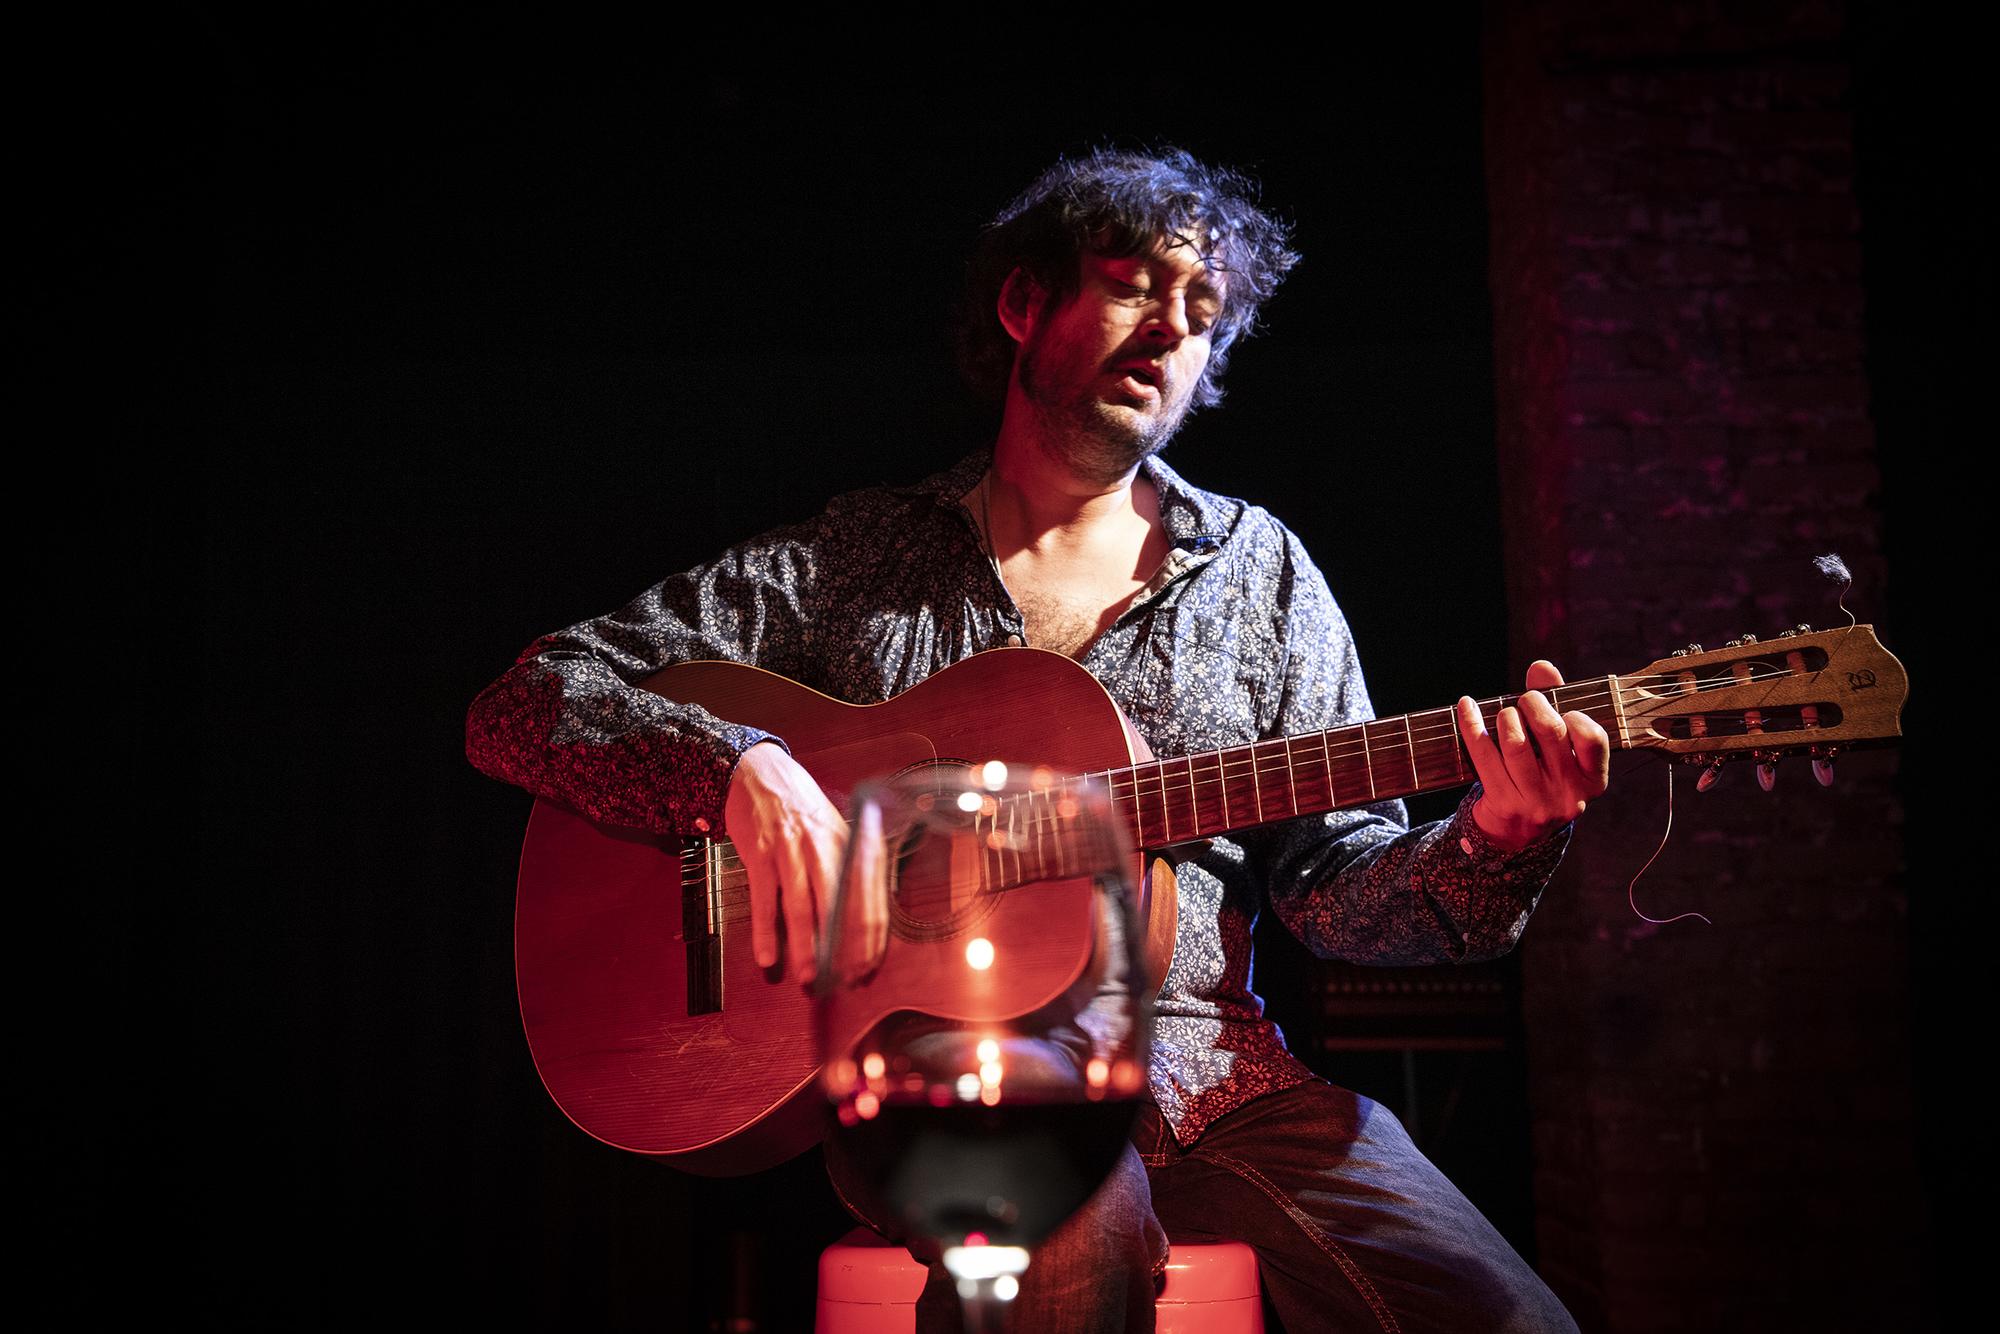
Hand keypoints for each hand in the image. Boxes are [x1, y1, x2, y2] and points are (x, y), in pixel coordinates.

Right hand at [723, 742, 886, 982]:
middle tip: (843, 981)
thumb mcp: (837, 833)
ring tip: (808, 976)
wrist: (759, 772)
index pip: (870, 901)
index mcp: (852, 844)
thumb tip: (859, 927)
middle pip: (841, 907)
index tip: (866, 969)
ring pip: (803, 907)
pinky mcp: (761, 853)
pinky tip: (768, 956)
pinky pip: (765, 899)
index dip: (869, 940)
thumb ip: (850, 873)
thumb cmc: (802, 809)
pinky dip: (766, 931)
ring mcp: (793, 849)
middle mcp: (826, 846)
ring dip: (806, 947)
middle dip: (844, 950)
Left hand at [1454, 660, 1610, 851]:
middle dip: (1534, 704)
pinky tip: (1466, 706)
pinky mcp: (1504, 804)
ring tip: (1505, 714)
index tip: (1562, 710)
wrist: (1515, 831)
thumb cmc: (1541, 774)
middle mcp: (1569, 795)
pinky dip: (1472, 724)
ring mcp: (1536, 803)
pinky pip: (1483, 755)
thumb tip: (1542, 667)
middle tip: (1525, 701)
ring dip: (1506, 717)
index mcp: (1592, 780)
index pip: (1593, 739)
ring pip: (1515, 744)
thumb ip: (1556, 704)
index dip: (1575, 716)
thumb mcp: (1557, 748)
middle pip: (1551, 732)